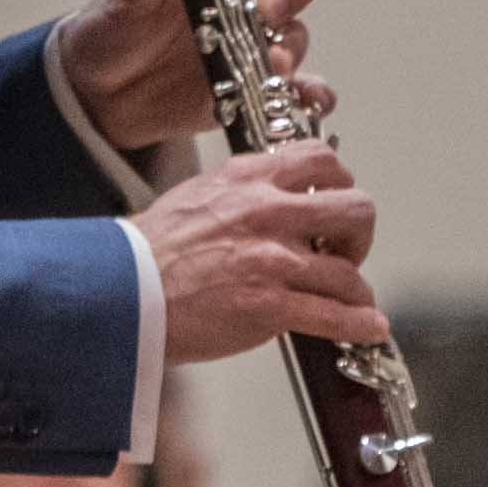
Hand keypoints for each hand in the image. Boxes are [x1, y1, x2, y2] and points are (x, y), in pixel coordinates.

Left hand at [54, 0, 333, 152]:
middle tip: (268, 7)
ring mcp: (253, 41)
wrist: (101, 95)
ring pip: (297, 31)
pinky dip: (312, 93)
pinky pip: (300, 87)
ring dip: (292, 43)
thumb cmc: (115, 32)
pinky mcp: (256, 84)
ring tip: (271, 60)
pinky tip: (306, 97)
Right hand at [129, 146, 385, 363]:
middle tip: (344, 253)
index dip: (339, 185)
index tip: (332, 207)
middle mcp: (266, 212)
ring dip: (355, 289)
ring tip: (349, 300)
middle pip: (355, 209)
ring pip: (349, 272)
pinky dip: (359, 324)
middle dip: (360, 235)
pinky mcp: (268, 305)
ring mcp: (271, 259)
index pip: (321, 159)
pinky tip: (370, 327)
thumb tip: (281, 201)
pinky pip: (334, 315)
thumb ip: (245, 193)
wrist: (117, 293)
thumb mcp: (199, 196)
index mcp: (248, 178)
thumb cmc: (150, 252)